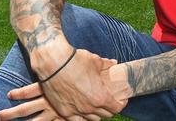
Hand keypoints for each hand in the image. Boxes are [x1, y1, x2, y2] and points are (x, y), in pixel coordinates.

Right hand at [0, 59, 128, 120]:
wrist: (53, 63)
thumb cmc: (77, 61)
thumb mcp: (96, 62)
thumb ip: (107, 65)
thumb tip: (113, 63)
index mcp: (101, 97)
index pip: (116, 108)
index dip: (121, 104)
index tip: (121, 99)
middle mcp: (89, 107)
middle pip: (105, 115)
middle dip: (109, 108)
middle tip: (109, 101)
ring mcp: (75, 111)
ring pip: (91, 119)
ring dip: (95, 113)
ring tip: (95, 105)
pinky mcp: (63, 111)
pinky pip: (75, 120)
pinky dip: (80, 116)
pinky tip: (81, 110)